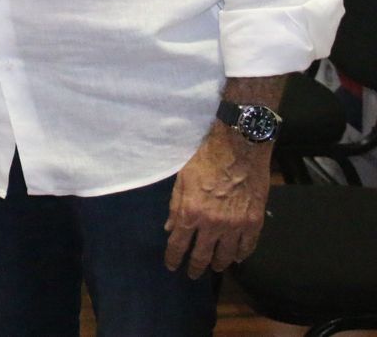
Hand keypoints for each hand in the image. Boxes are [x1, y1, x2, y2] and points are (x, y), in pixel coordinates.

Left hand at [163, 126, 271, 277]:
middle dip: (195, 267)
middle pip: (202, 255)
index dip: (173, 258)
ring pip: (226, 255)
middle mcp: (212, 224)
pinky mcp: (254, 222)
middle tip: (192, 274)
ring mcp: (235, 225)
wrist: (239, 149)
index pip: (178, 244)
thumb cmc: (205, 160)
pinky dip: (241, 255)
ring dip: (218, 264)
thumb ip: (175, 207)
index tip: (171, 266)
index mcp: (190, 213)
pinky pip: (248, 247)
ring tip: (214, 267)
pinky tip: (237, 258)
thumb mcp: (181, 180)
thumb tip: (169, 228)